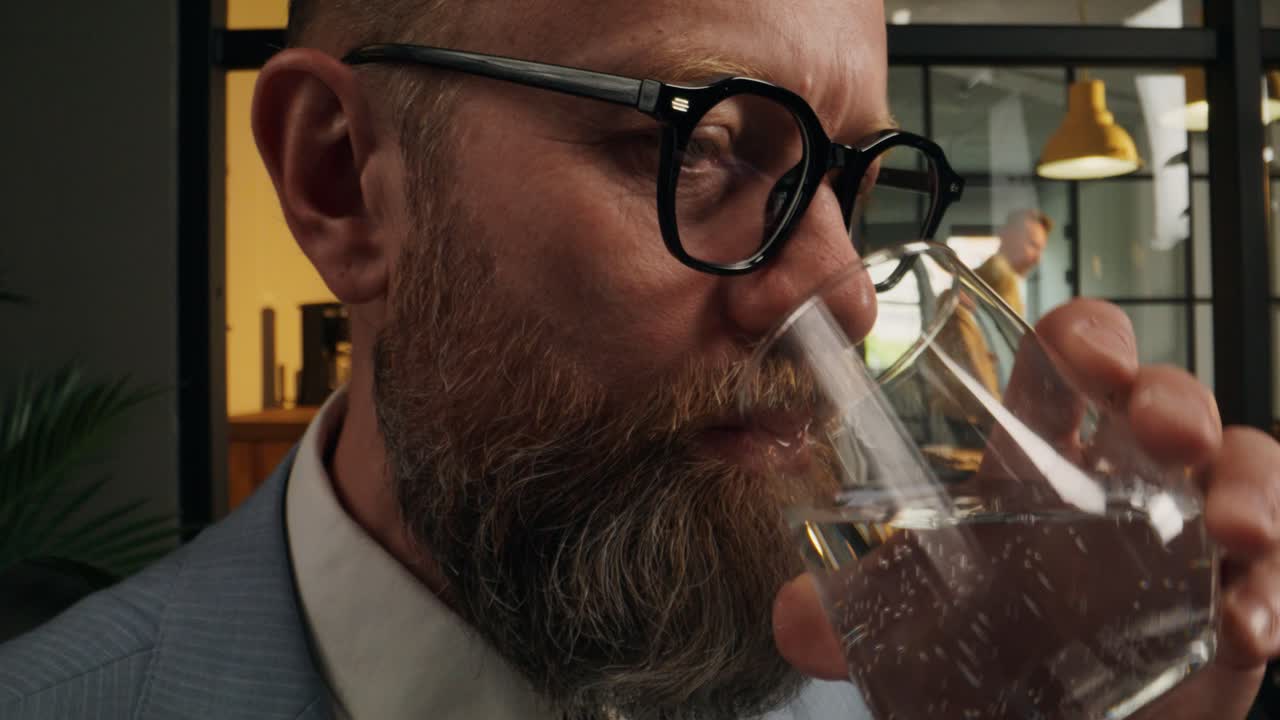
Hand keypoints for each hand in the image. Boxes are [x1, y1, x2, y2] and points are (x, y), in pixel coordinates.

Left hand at [772, 298, 1279, 718]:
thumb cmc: (989, 651)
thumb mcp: (915, 623)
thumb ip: (852, 617)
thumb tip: (791, 620)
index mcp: (1040, 458)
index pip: (1073, 359)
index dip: (1088, 339)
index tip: (1087, 361)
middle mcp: (1120, 482)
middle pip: (1166, 397)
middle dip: (1174, 397)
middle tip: (1159, 429)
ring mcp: (1184, 539)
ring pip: (1245, 466)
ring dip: (1247, 485)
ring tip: (1229, 528)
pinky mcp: (1232, 602)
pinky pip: (1273, 576)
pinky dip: (1270, 596)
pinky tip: (1242, 628)